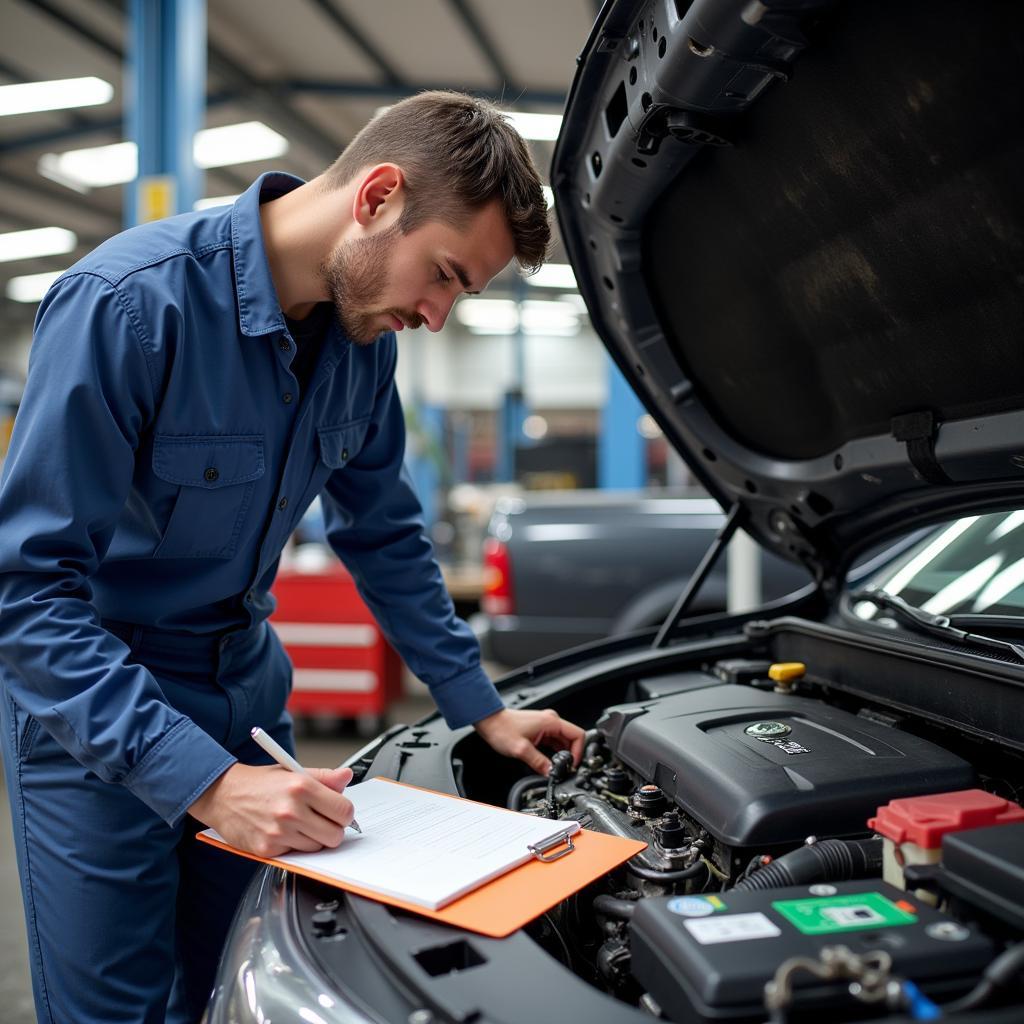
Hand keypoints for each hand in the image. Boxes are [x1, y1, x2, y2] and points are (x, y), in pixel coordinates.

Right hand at [188, 762, 354, 857]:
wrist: (223, 794)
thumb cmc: (260, 783)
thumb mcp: (293, 771)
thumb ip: (324, 777)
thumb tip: (347, 776)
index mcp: (302, 786)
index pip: (344, 811)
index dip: (345, 814)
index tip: (339, 813)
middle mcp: (291, 810)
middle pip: (335, 835)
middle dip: (333, 830)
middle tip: (323, 822)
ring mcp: (279, 832)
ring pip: (317, 848)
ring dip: (313, 839)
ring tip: (300, 824)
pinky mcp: (267, 848)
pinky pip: (296, 854)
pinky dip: (294, 846)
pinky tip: (284, 832)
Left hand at [473, 707, 585, 775]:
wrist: (489, 721)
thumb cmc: (502, 729)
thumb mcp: (521, 750)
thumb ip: (538, 762)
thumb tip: (551, 773)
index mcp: (551, 722)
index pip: (578, 735)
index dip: (579, 752)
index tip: (572, 764)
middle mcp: (551, 721)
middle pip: (572, 739)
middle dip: (570, 756)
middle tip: (564, 769)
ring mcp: (546, 725)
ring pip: (563, 742)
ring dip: (562, 755)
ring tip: (556, 768)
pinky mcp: (540, 730)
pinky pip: (554, 742)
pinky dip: (554, 752)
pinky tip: (549, 762)